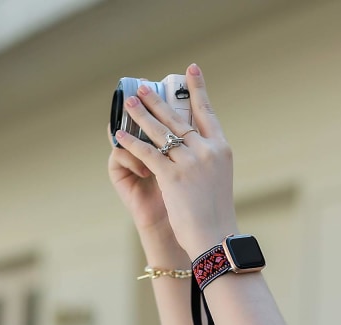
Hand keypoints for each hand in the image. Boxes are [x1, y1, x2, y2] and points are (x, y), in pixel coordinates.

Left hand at [112, 64, 237, 258]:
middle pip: (178, 119)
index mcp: (222, 150)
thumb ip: (206, 159)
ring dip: (140, 115)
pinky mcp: (172, 176)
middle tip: (142, 87)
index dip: (198, 90)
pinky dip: (131, 143)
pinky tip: (119, 135)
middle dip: (157, 101)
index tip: (190, 70)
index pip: (208, 113)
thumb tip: (191, 145)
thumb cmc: (216, 213)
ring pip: (161, 132)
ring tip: (128, 102)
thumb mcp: (218, 179)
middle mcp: (207, 151)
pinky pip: (147, 153)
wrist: (215, 237)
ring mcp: (190, 162)